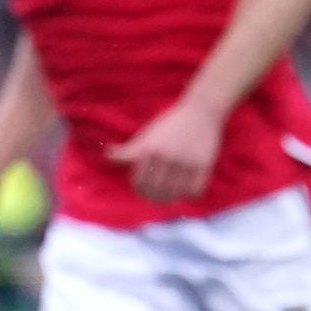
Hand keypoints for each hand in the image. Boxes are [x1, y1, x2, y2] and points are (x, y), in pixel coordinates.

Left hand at [107, 93, 225, 206]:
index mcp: (150, 149)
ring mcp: (186, 161)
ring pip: (175, 193)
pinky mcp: (203, 165)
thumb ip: (128, 150)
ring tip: (169, 197)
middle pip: (156, 190)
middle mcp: (166, 156)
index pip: (139, 182)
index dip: (139, 189)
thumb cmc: (169, 124)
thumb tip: (107, 156)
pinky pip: (194, 190)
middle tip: (155, 197)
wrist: (201, 111)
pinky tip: (185, 190)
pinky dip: (189, 194)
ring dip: (171, 198)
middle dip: (153, 197)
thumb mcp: (146, 135)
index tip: (142, 190)